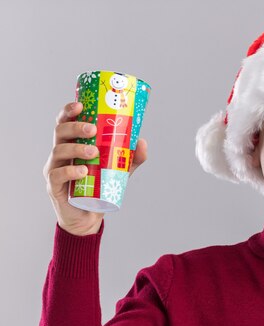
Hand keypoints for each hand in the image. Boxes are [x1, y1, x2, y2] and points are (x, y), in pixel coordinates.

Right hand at [43, 102, 147, 235]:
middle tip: (92, 130)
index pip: (65, 123)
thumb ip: (130, 157)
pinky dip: (70, 171)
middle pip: (59, 132)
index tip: (80, 105)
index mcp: (71, 144)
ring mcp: (54, 169)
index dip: (68, 111)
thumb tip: (142, 141)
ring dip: (76, 149)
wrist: (88, 216)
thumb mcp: (118, 171)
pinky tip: (84, 171)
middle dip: (74, 127)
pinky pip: (57, 175)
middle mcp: (60, 154)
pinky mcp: (54, 187)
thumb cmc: (99, 188)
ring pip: (58, 152)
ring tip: (94, 153)